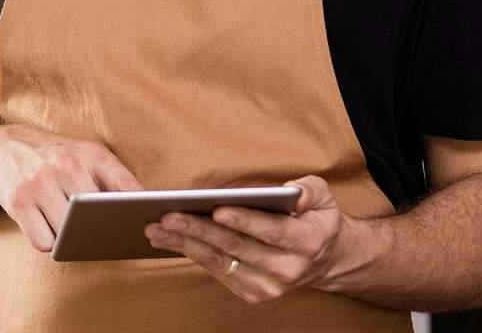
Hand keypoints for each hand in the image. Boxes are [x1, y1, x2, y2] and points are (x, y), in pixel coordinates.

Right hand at [0, 123, 141, 252]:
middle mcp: (65, 166)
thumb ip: (116, 178)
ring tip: (70, 228)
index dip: (137, 208)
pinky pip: (44, 242)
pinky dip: (49, 242)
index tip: (145, 224)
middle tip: (101, 234)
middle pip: (96, 218)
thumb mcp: (88, 155)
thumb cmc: (57, 158)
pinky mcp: (19, 203)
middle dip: (100, 230)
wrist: (5, 148)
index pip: (124, 185)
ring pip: (69, 233)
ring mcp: (40, 185)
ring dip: (71, 238)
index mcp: (90, 155)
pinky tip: (48, 228)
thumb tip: (144, 211)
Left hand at [144, 175, 364, 303]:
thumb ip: (308, 189)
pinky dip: (191, 254)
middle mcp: (287, 269)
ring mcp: (268, 286)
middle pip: (236, 247)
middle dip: (199, 229)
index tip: (217, 208)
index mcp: (306, 242)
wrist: (325, 260)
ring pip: (220, 262)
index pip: (271, 231)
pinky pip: (216, 271)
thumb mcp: (323, 198)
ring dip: (185, 244)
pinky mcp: (252, 293)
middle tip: (168, 216)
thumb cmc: (316, 220)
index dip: (244, 220)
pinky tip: (169, 240)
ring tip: (156, 228)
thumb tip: (289, 190)